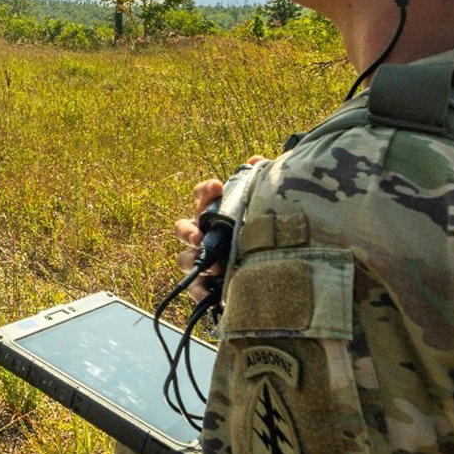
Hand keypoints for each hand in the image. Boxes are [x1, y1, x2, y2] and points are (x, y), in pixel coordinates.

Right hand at [174, 157, 265, 302]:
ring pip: (183, 258)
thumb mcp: (261, 208)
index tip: (217, 185)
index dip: (206, 190)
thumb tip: (256, 160)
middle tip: (199, 236)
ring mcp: (201, 259)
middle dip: (187, 231)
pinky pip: (193, 287)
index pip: (201, 196)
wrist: (271, 273)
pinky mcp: (205, 284)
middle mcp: (202, 234)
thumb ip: (258, 183)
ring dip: (193, 260)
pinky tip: (209, 292)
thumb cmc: (259, 235)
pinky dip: (198, 289)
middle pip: (182, 229)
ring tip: (212, 266)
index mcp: (213, 213)